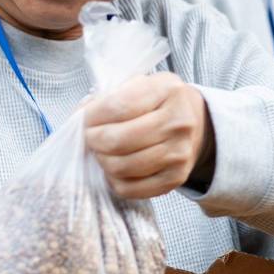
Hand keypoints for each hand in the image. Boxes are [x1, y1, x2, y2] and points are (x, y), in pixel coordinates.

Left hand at [84, 72, 214, 198]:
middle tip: (90, 137)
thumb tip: (79, 117)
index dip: (92, 116)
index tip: (84, 118)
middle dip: (93, 140)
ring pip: (121, 167)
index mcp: (168, 90)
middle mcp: (179, 122)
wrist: (194, 123)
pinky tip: (116, 167)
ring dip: (102, 160)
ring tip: (102, 151)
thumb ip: (109, 96)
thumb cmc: (157, 102)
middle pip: (118, 140)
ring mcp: (180, 153)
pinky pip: (131, 189)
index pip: (117, 107)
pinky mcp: (176, 178)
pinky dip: (114, 180)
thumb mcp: (139, 84)